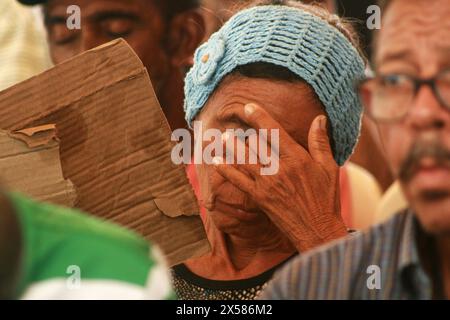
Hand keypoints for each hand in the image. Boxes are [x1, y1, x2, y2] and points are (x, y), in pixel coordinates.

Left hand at [212, 103, 346, 251]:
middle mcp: (280, 168)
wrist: (317, 229)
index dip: (259, 117)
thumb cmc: (326, 198)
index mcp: (297, 158)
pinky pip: (238, 181)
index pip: (274, 131)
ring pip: (244, 158)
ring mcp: (267, 183)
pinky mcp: (259, 197)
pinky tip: (216, 161)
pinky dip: (226, 170)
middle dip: (242, 130)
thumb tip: (319, 118)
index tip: (247, 106)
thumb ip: (320, 142)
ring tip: (220, 136)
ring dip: (230, 146)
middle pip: (256, 143)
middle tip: (230, 120)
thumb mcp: (329, 167)